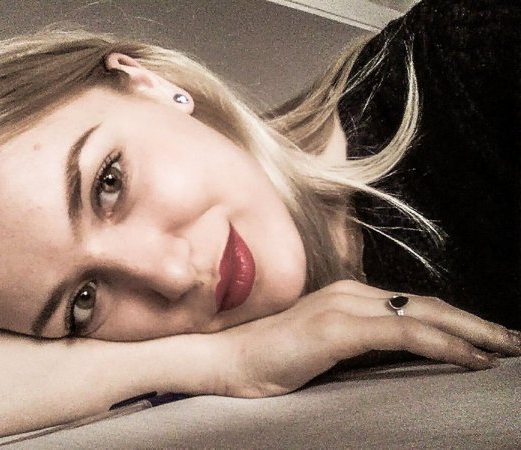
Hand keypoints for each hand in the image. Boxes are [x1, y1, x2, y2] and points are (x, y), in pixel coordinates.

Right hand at [215, 280, 520, 397]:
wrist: (226, 361)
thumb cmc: (271, 360)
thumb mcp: (323, 348)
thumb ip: (356, 343)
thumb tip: (392, 357)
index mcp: (349, 297)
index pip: (415, 306)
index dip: (456, 321)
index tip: (488, 339)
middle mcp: (351, 293)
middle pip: (428, 305)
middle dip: (476, 324)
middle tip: (514, 341)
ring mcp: (344, 307)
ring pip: (423, 315)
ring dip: (471, 332)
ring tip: (505, 349)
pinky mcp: (337, 327)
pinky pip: (403, 335)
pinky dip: (443, 345)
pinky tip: (470, 358)